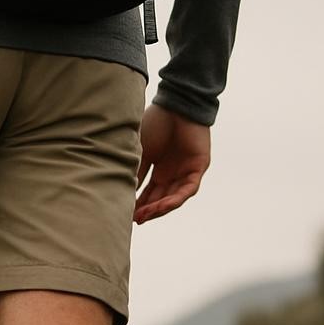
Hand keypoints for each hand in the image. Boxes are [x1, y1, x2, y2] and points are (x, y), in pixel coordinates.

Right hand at [133, 104, 211, 223]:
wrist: (177, 104)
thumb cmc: (157, 122)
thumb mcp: (141, 151)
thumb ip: (136, 171)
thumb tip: (125, 191)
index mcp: (160, 168)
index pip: (150, 192)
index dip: (139, 204)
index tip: (127, 214)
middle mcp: (173, 172)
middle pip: (161, 198)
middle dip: (148, 210)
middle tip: (135, 220)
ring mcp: (186, 171)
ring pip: (174, 197)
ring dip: (160, 208)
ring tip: (145, 215)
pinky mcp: (198, 167)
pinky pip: (187, 189)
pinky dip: (174, 199)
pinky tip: (162, 206)